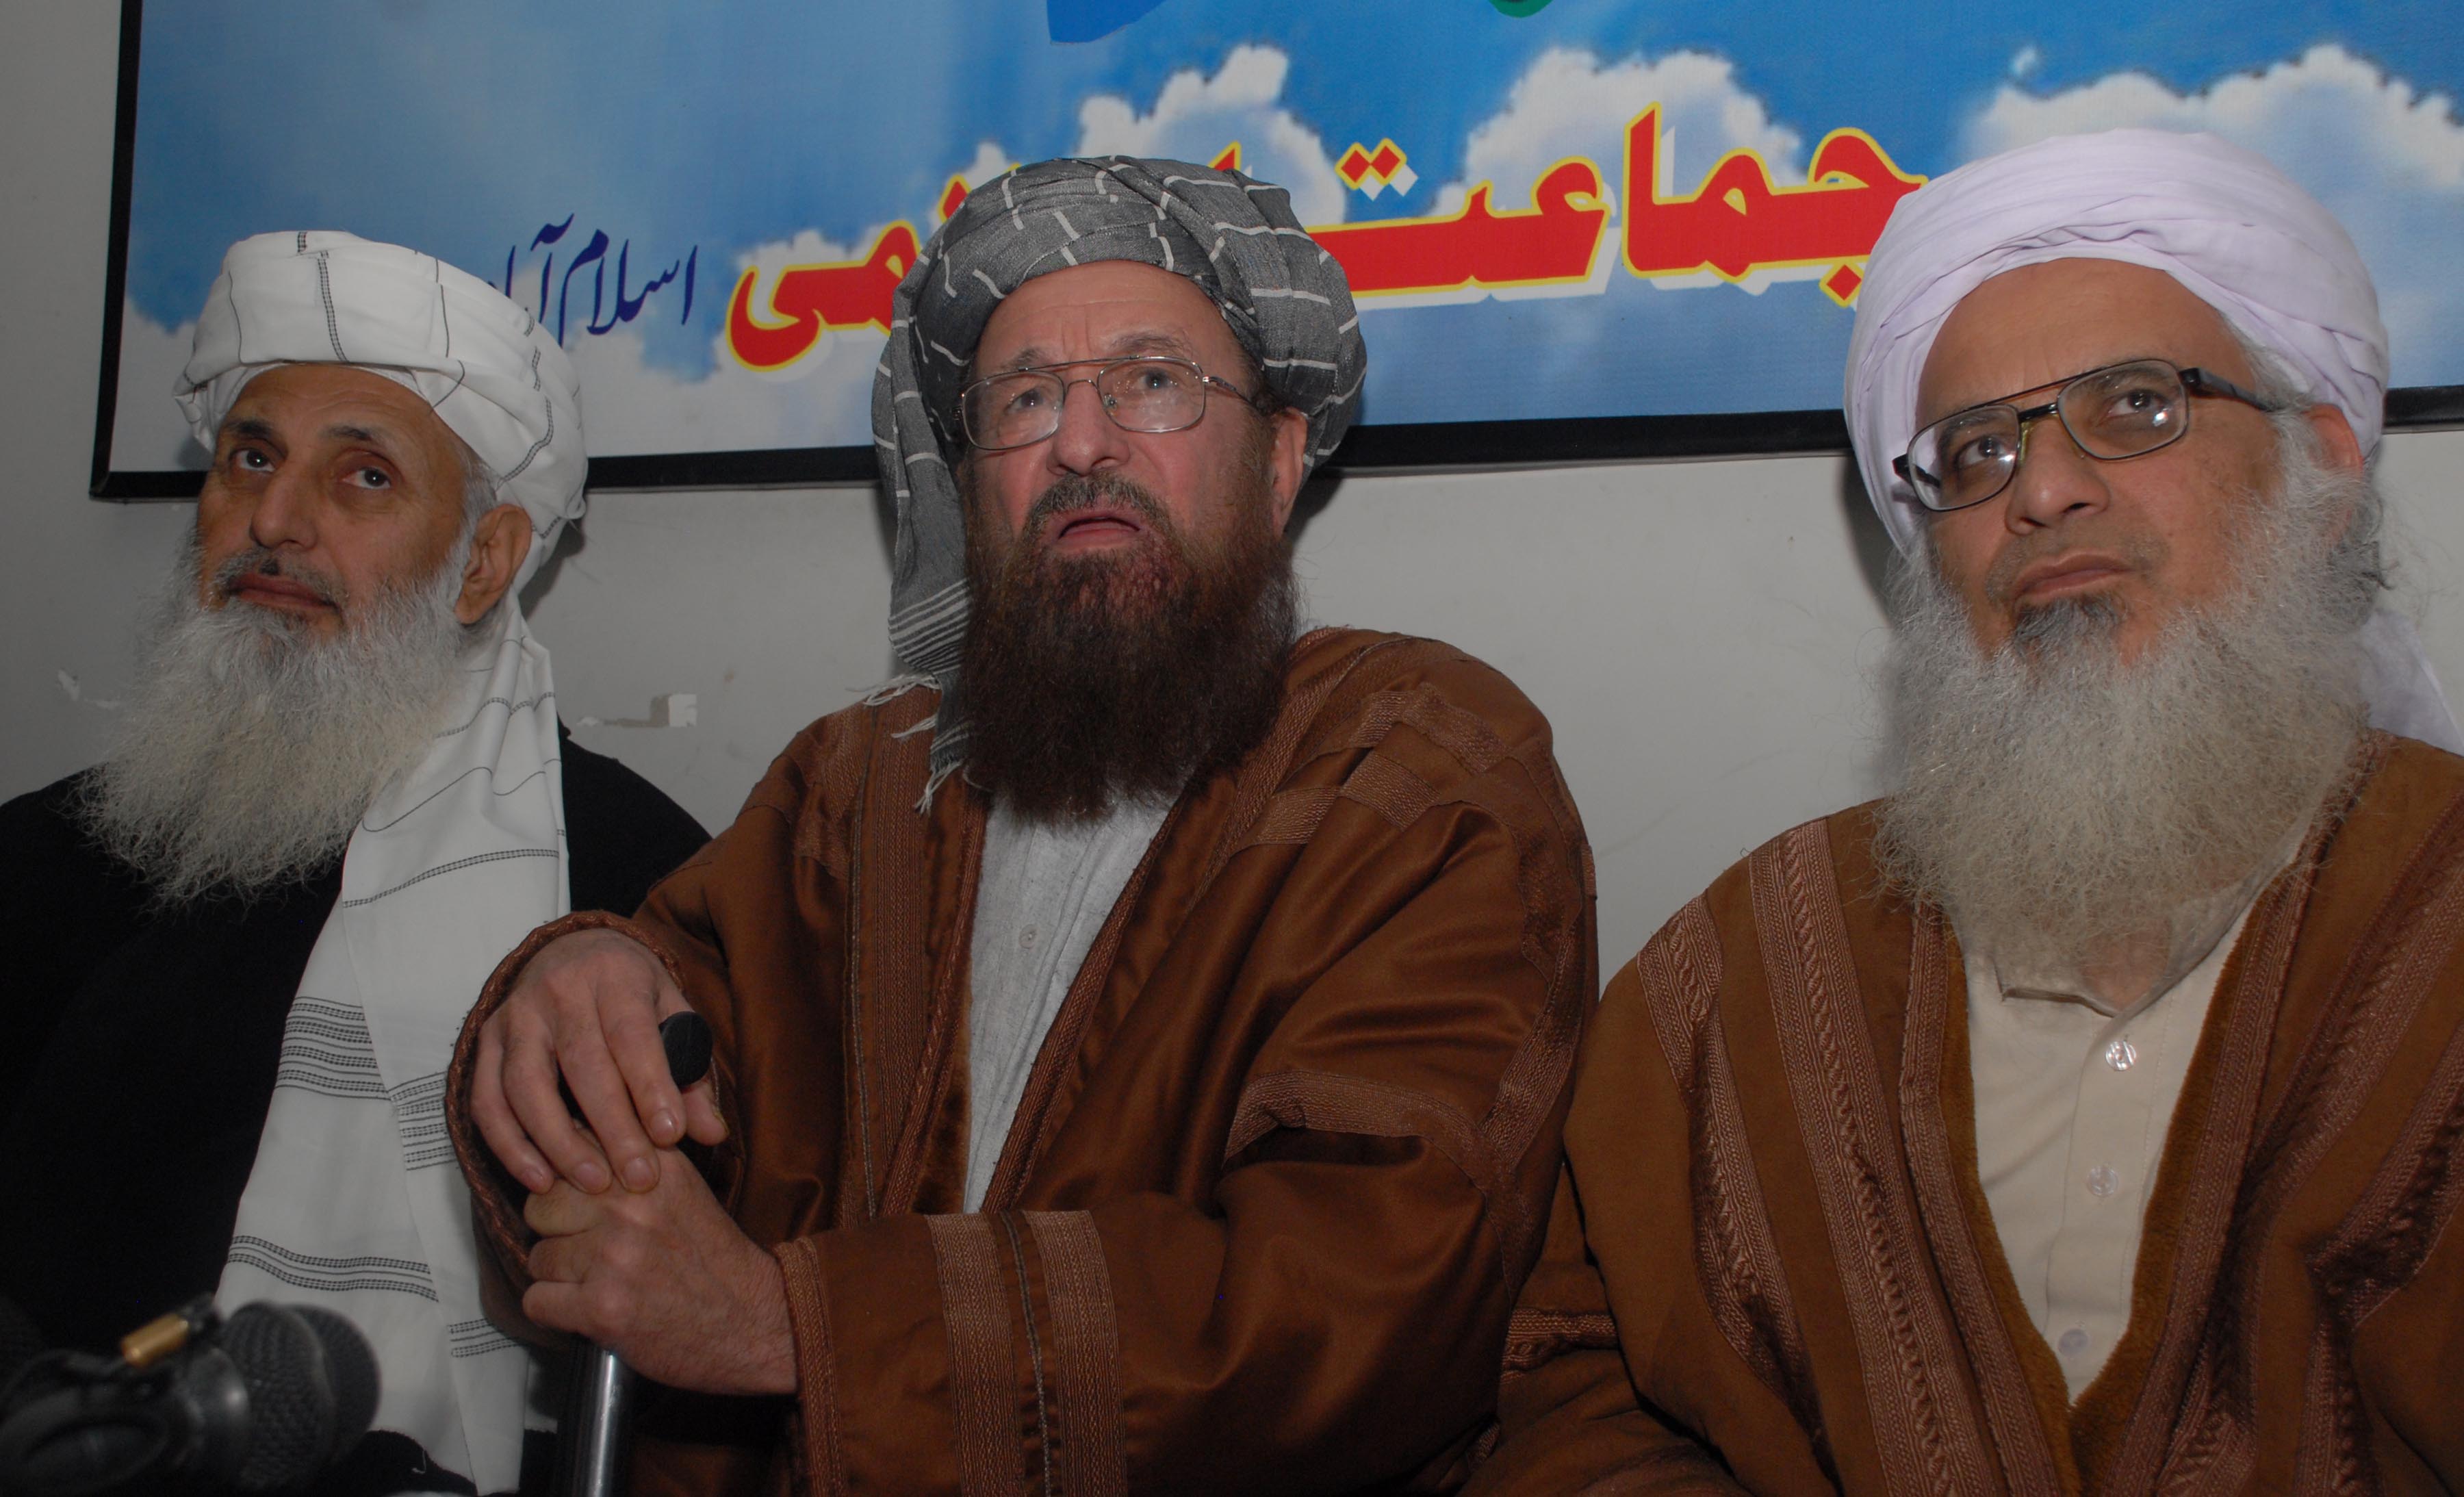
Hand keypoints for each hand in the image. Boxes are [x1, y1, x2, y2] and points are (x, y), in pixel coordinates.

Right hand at [469, 927, 725, 1195]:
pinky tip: (540, 1179)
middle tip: (639, 1177)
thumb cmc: (632, 993)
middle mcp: (558, 989)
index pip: (631, 1034)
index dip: (650, 1086)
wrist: (573, 951)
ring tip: (593, 1183)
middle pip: (582, 1063)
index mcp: (615, 974)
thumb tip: (713, 1134)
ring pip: (526, 1085)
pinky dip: (509, 1146)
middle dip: (613, 1127)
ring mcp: (515, 1015)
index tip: (670, 1136)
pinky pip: (487, 1101)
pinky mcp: (485, 1042)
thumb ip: (692, 1074)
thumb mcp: (673, 1015)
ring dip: (558, 1142)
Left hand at [523, 1149, 795, 1395]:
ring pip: (538, 1257)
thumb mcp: (682, 1191)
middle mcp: (632, 1204)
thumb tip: (571, 1146)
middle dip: (556, 1232)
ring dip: (559, 1278)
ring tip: (599, 1284)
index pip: (572, 1149)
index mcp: (653, 1168)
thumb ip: (635, 1165)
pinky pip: (536, 1302)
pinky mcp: (602, 1307)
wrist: (754, 1323)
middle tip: (588, 1251)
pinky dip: (556, 1313)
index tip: (581, 1203)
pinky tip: (590, 1311)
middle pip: (541, 1204)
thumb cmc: (714, 1262)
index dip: (568, 1183)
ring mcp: (616, 1256)